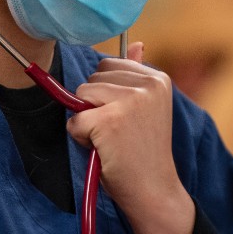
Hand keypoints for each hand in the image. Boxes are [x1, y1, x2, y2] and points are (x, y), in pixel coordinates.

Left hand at [68, 43, 193, 233]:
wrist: (153, 191)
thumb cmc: (144, 151)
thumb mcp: (147, 107)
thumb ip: (138, 74)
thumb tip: (135, 42)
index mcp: (158, 78)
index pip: (109, 65)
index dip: (106, 92)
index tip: (125, 117)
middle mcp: (147, 85)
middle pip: (92, 78)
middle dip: (94, 105)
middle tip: (118, 132)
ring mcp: (129, 101)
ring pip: (81, 96)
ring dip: (87, 121)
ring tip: (110, 140)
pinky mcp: (109, 120)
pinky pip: (74, 121)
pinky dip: (81, 138)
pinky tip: (104, 150)